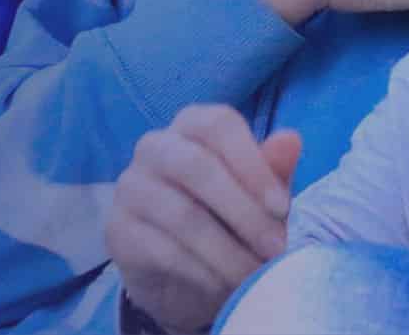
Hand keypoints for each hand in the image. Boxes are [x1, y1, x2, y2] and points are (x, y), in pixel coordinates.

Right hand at [108, 105, 301, 334]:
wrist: (183, 272)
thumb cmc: (226, 218)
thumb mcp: (257, 197)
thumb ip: (272, 170)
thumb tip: (291, 140)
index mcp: (191, 125)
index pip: (218, 124)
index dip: (252, 164)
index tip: (282, 207)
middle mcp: (154, 147)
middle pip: (196, 166)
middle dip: (243, 212)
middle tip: (276, 249)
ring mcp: (130, 187)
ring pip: (182, 215)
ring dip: (227, 251)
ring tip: (255, 275)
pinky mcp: (117, 230)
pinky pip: (163, 250)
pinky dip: (202, 272)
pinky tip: (224, 285)